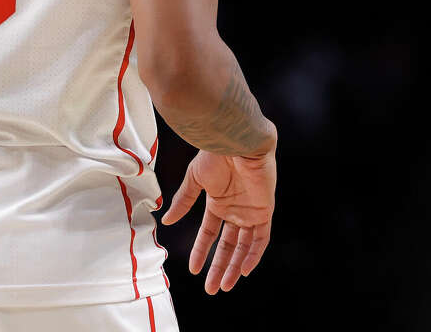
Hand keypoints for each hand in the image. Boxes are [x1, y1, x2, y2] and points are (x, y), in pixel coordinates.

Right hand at [161, 147, 276, 293]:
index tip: (194, 270)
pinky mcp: (264, 210)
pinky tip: (244, 270)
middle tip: (211, 289)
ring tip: (225, 285)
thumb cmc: (215, 155)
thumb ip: (183, 201)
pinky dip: (254, 255)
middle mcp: (235, 210)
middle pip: (228, 245)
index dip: (202, 251)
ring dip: (235, 266)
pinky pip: (261, 238)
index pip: (210, 234)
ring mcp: (250, 211)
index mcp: (219, 202)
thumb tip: (166, 221)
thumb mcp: (194, 180)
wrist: (237, 142)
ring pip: (244, 246)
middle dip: (219, 267)